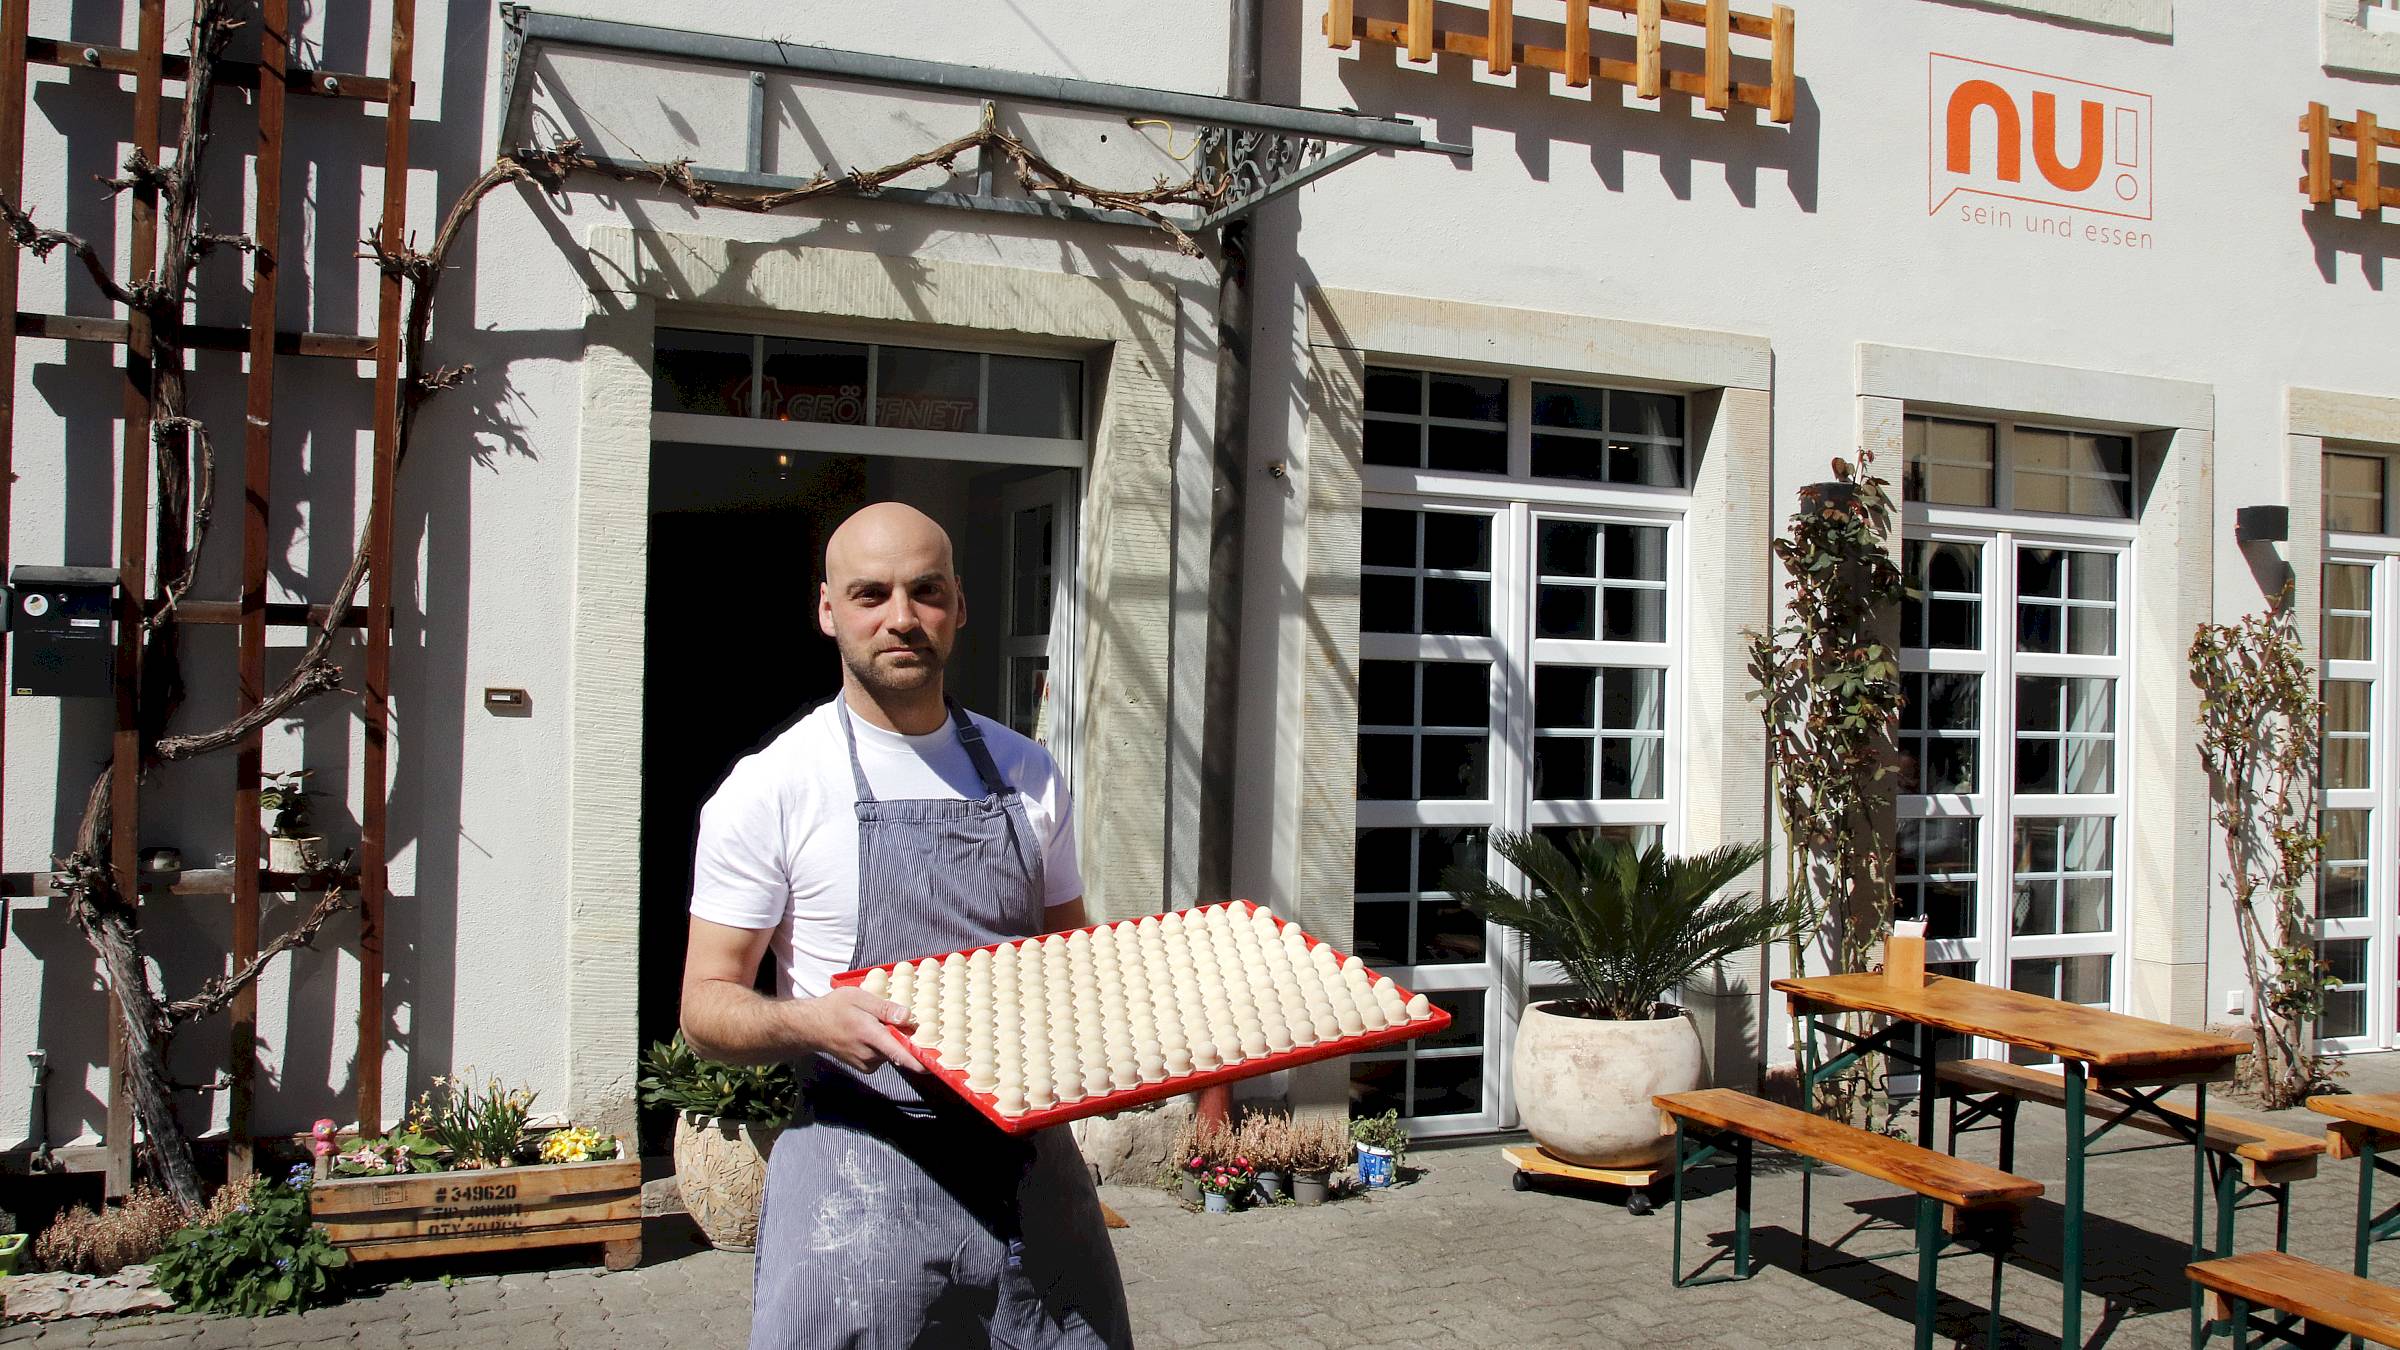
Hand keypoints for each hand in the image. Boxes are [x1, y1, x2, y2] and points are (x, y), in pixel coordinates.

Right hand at [801, 987, 922, 1074]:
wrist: (811, 1027)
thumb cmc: (835, 1008)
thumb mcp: (859, 998)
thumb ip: (884, 1008)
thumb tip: (907, 1017)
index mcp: (870, 1036)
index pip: (900, 1054)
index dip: (920, 1060)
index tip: (936, 1064)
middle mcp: (870, 1055)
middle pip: (900, 1049)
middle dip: (904, 1036)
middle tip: (896, 1018)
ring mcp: (867, 1063)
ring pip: (891, 1052)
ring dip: (891, 1039)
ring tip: (875, 1023)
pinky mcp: (865, 1066)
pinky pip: (883, 1056)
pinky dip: (883, 1045)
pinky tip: (870, 1033)